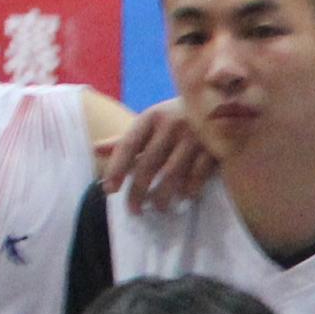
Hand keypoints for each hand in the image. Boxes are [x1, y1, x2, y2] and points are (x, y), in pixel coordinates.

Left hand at [97, 98, 217, 214]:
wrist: (219, 103)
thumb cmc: (177, 118)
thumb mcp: (151, 123)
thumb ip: (126, 139)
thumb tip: (95, 150)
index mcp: (152, 116)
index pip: (128, 145)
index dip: (116, 168)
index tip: (109, 190)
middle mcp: (171, 124)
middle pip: (148, 164)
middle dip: (138, 190)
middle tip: (133, 209)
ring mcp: (195, 136)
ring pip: (172, 174)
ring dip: (163, 195)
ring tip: (158, 208)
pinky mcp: (214, 146)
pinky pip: (198, 175)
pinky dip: (190, 189)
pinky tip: (184, 198)